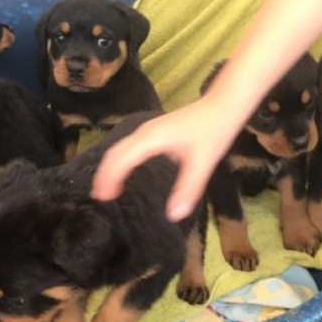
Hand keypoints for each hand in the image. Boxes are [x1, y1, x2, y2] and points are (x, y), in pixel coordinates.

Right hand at [90, 98, 235, 221]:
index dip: (109, 178)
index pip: (121, 159)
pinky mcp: (152, 131)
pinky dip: (119, 161)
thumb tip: (173, 215)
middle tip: (99, 197)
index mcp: (152, 139)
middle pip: (115, 152)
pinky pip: (127, 147)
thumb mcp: (203, 163)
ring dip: (109, 167)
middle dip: (104, 174)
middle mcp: (144, 133)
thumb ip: (188, 189)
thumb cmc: (213, 131)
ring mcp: (147, 130)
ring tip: (105, 188)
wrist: (222, 106)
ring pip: (119, 148)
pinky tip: (123, 172)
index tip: (104, 198)